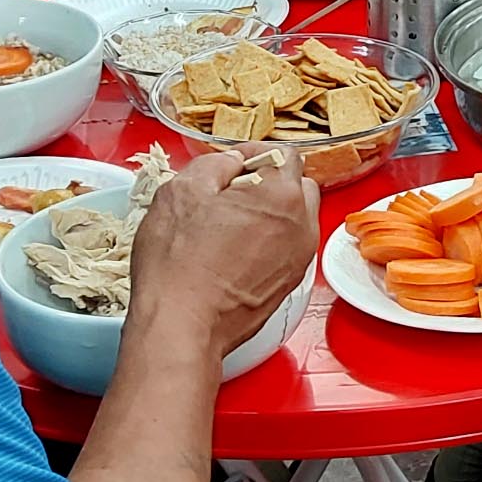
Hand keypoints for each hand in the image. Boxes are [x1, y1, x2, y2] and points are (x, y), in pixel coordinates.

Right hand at [125, 148, 319, 362]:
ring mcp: (299, 258)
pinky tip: (233, 253)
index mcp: (282, 195)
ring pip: (293, 218)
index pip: (283, 154)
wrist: (182, 327)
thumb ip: (216, 163)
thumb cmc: (179, 265)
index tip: (228, 167)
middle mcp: (302, 225)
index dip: (250, 156)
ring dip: (269, 214)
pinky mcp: (289, 283)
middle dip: (267, 184)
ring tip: (227, 227)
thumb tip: (233, 161)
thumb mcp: (182, 190)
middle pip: (295, 186)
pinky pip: (286, 248)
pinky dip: (267, 243)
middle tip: (229, 196)